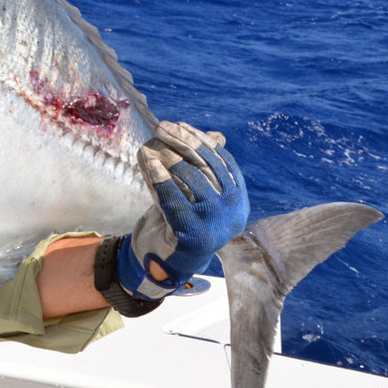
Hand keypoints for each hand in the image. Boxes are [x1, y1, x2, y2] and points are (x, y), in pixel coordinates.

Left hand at [117, 121, 249, 299]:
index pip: (223, 161)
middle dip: (183, 143)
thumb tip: (216, 135)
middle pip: (208, 167)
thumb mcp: (193, 193)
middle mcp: (233, 211)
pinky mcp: (194, 234)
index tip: (181, 125)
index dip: (201, 141)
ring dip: (170, 158)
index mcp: (238, 200)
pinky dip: (161, 179)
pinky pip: (175, 200)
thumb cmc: (180, 222)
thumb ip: (203, 168)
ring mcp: (215, 223)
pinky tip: (150, 162)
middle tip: (163, 127)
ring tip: (153, 145)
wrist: (167, 262)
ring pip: (193, 180)